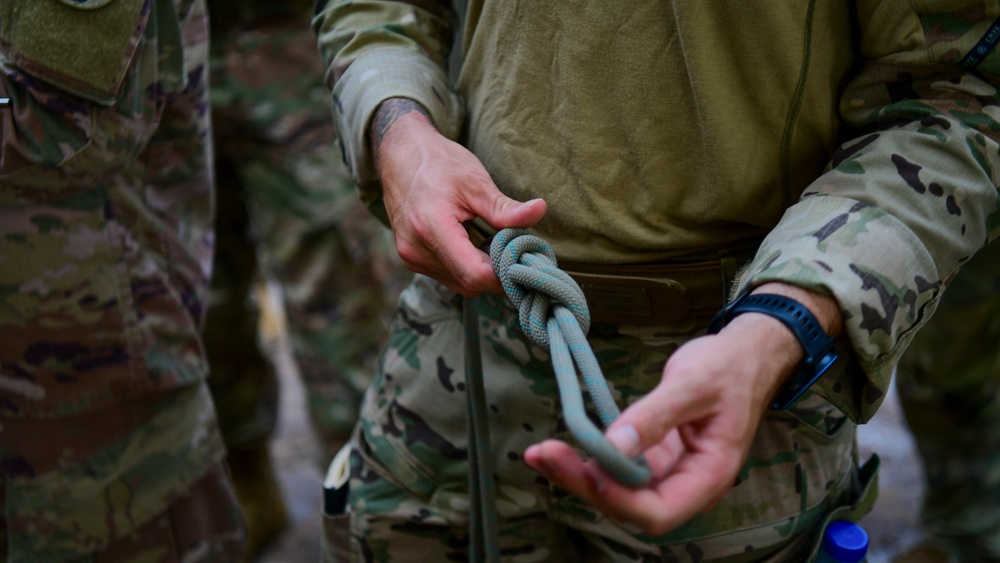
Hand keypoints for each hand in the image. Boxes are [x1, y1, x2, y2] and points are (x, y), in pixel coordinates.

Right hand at [370, 99, 546, 295]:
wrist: (401, 156)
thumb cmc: (439, 164)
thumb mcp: (476, 182)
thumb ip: (505, 207)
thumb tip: (540, 210)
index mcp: (432, 228)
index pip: (475, 274)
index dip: (505, 275)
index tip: (525, 262)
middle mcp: (416, 250)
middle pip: (469, 283)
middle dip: (497, 274)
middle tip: (517, 252)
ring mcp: (411, 257)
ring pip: (460, 284)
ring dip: (482, 271)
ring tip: (495, 245)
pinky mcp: (412, 259)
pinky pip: (448, 276)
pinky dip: (467, 267)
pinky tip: (475, 245)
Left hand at [523, 283, 841, 534]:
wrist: (744, 355)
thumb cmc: (728, 368)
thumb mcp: (692, 385)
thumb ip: (654, 417)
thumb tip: (614, 446)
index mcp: (709, 476)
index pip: (658, 510)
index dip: (619, 499)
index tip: (587, 468)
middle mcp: (686, 483)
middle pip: (630, 506)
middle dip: (586, 485)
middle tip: (543, 456)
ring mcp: (668, 473)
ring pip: (618, 490)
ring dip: (579, 475)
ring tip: (540, 454)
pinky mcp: (653, 458)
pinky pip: (617, 469)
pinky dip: (588, 460)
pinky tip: (558, 448)